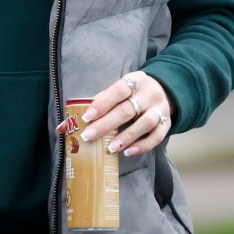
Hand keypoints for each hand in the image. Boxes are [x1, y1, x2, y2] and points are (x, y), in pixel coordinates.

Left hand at [56, 73, 173, 155]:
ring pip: (145, 123)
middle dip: (107, 124)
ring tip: (110, 148)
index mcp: (134, 81)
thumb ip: (97, 103)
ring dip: (126, 137)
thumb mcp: (120, 89)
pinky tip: (128, 152)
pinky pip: (157, 136)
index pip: (118, 90)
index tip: (86, 117)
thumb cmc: (134, 92)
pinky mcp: (167, 123)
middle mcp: (149, 93)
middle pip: (128, 109)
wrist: (166, 89)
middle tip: (89, 136)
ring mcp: (160, 109)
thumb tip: (66, 124)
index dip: (102, 103)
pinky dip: (143, 145)